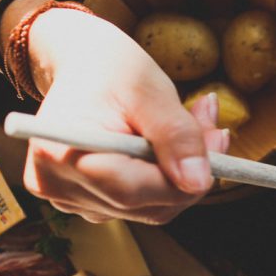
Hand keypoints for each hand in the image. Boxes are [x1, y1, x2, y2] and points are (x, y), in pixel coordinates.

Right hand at [22, 9, 227, 223]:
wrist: (83, 67)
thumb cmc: (109, 69)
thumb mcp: (149, 89)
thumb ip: (176, 135)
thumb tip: (198, 182)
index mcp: (59, 155)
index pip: (133, 191)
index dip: (184, 177)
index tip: (217, 140)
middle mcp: (58, 186)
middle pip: (148, 205)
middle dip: (191, 172)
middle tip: (214, 128)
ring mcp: (72, 200)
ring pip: (154, 208)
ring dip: (184, 174)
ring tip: (195, 125)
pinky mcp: (90, 203)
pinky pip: (145, 204)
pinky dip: (168, 179)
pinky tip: (172, 146)